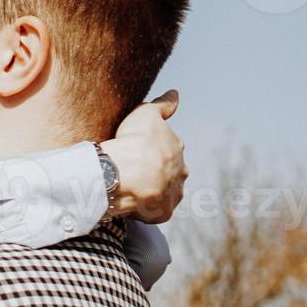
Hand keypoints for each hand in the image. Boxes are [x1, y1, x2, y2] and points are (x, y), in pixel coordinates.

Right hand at [100, 89, 186, 222]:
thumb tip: (175, 93)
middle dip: (156, 172)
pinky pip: (156, 211)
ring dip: (153, 191)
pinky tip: (132, 203)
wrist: (126, 174)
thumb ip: (162, 105)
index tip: (137, 152)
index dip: (151, 150)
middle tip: (134, 171)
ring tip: (132, 189)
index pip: (168, 149)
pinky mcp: (163, 213)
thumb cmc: (135, 142)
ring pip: (165, 192)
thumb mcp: (146, 114)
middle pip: (169, 172)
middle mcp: (181, 173)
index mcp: (177, 150)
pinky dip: (146, 209)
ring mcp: (173, 194)